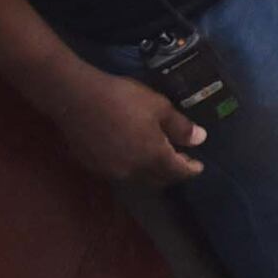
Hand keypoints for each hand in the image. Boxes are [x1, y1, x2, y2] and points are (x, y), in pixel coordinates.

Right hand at [50, 67, 206, 184]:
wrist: (76, 98)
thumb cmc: (122, 99)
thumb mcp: (159, 107)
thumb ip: (180, 126)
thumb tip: (200, 139)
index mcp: (153, 157)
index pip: (178, 171)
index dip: (190, 169)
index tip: (199, 166)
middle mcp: (133, 171)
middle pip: (159, 179)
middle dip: (172, 172)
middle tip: (180, 160)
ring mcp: (111, 171)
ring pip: (138, 178)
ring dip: (151, 171)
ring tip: (156, 158)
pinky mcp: (94, 166)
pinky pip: (119, 172)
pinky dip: (131, 167)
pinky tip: (130, 153)